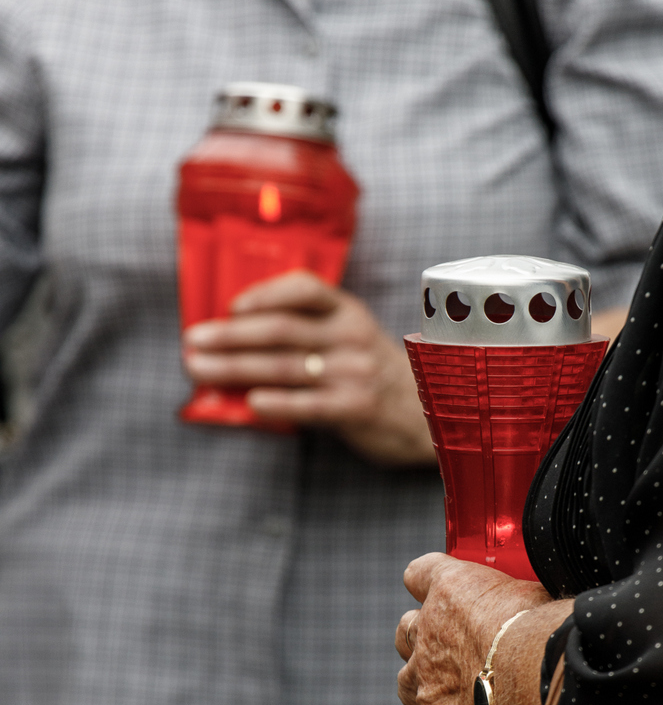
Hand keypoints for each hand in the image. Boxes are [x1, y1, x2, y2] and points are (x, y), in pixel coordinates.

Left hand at [182, 270, 435, 465]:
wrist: (428, 415)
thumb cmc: (373, 375)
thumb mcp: (351, 339)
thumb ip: (309, 333)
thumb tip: (238, 337)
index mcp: (347, 312)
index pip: (305, 289)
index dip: (264, 293)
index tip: (230, 306)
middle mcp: (351, 337)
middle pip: (281, 330)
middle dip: (231, 335)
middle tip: (192, 341)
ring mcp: (355, 372)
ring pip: (284, 367)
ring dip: (235, 368)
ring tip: (199, 370)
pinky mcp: (356, 408)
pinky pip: (308, 404)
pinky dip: (276, 403)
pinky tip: (249, 402)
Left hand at [395, 552, 551, 704]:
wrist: (540, 673)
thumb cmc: (547, 626)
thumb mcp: (538, 596)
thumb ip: (528, 606)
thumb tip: (542, 629)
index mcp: (450, 589)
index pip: (420, 573)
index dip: (426, 581)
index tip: (432, 588)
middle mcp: (428, 632)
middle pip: (407, 631)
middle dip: (421, 640)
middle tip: (445, 650)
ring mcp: (427, 680)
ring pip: (406, 682)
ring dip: (420, 688)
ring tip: (439, 698)